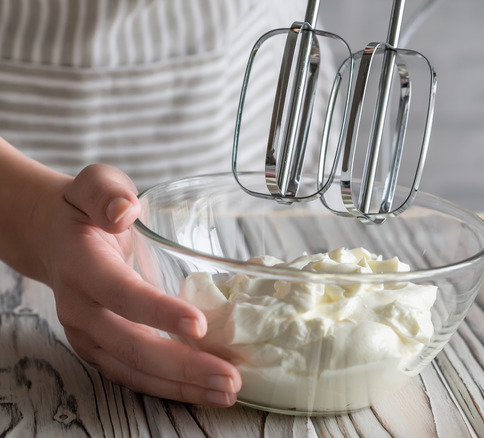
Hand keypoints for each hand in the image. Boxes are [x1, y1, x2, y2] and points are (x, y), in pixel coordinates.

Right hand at [33, 164, 240, 406]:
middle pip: (131, 345)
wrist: (52, 238)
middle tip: (229, 377)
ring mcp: (87, 334)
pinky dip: (168, 387)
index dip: (157, 312)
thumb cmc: (85, 209)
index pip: (120, 292)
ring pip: (133, 370)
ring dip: (181, 386)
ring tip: (227, 392)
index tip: (199, 326)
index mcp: (82, 265)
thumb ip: (106, 192)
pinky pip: (133, 375)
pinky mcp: (100, 349)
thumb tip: (124, 211)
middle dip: (181, 366)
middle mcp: (79, 308)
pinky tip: (205, 391)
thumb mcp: (94, 184)